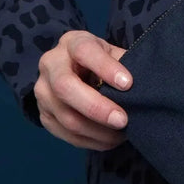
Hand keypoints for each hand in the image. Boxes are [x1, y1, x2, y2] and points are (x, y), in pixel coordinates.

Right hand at [34, 30, 131, 150]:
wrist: (72, 68)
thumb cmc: (99, 59)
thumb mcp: (111, 53)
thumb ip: (122, 64)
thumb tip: (140, 87)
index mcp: (71, 42)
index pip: (84, 51)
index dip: (106, 68)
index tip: (128, 84)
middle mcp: (50, 64)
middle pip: (65, 87)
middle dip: (96, 107)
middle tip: (122, 120)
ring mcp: (42, 92)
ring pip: (66, 116)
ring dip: (97, 131)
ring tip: (121, 134)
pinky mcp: (44, 115)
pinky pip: (65, 134)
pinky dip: (90, 141)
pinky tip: (109, 140)